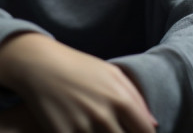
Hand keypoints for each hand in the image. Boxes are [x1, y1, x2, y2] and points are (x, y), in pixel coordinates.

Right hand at [0, 33, 157, 132]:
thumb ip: (136, 99)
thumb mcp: (112, 74)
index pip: (145, 132)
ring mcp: (82, 126)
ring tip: (96, 128)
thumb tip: (153, 125)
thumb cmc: (80, 68)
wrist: (40, 65)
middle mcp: (104, 115)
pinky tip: (82, 131)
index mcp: (120, 99)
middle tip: (113, 129)